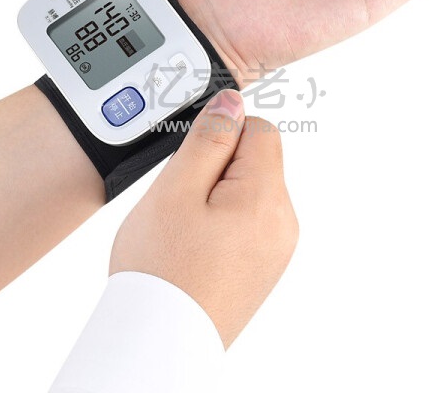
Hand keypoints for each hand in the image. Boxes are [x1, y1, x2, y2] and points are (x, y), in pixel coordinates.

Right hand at [109, 90, 297, 348]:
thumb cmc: (162, 270)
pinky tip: (197, 245)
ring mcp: (278, 247)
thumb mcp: (176, 189)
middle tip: (183, 202)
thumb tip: (232, 101)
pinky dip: (224, 220)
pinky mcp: (266, 264)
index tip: (194, 164)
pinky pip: (249, 220)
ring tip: (186, 228)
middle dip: (218, 167)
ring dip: (218, 194)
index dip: (223, 135)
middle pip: (257, 160)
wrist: (160, 342)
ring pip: (250, 190)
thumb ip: (209, 138)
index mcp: (267, 198)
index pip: (260, 130)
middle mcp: (283, 222)